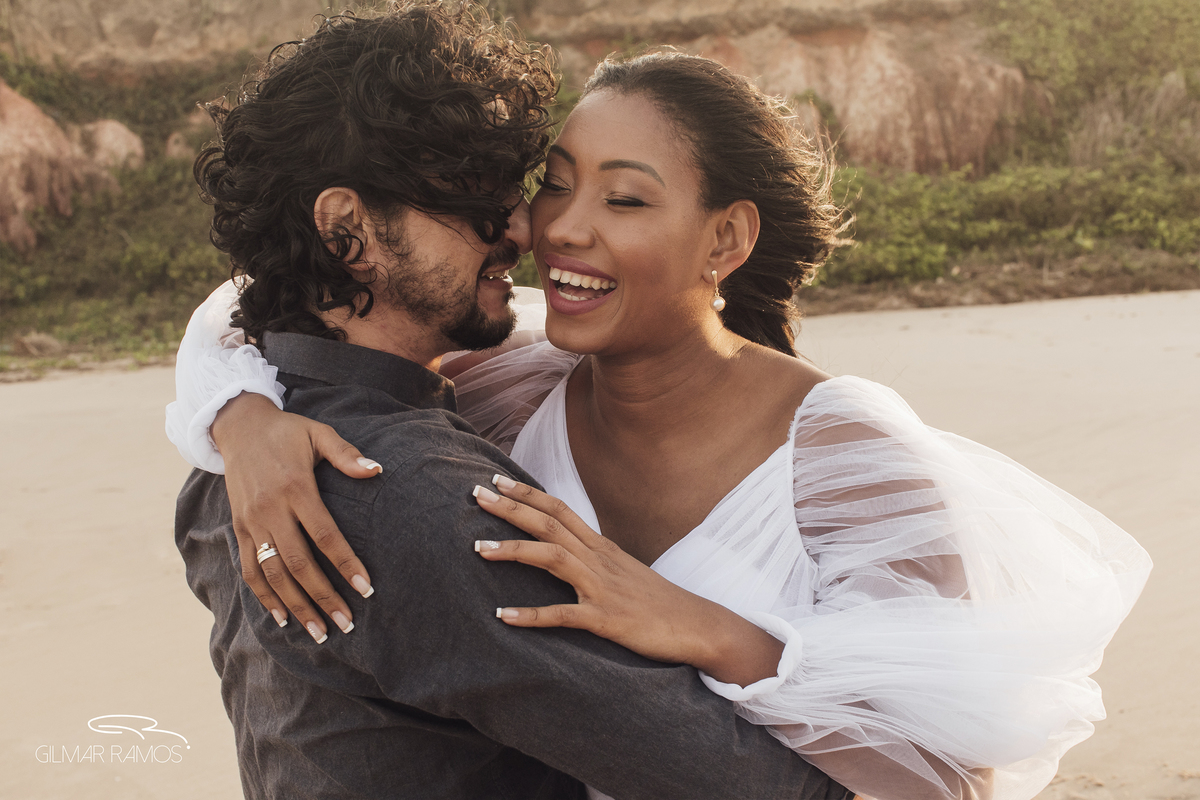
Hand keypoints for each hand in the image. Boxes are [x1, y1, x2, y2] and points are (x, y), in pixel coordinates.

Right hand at [213, 392, 380, 642]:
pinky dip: (264, 596)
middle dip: (323, 597)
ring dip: (296, 606)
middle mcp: (271, 510)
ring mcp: (251, 522)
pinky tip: (282, 617)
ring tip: (319, 631)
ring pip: (273, 574)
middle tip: (346, 624)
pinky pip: (249, 569)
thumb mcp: (318, 433)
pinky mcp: (239, 529)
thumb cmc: (287, 432)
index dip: (346, 563)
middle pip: (299, 563)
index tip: (367, 588)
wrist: (237, 426)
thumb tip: (377, 470)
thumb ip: (347, 454)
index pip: (325, 535)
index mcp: (295, 488)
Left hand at [472, 476, 784, 685]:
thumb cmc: (657, 601)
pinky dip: (531, 615)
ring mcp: (602, 588)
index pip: (559, 509)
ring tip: (477, 548)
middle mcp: (599, 560)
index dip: (526, 493)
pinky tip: (503, 615)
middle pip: (549, 523)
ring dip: (513, 550)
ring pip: (552, 558)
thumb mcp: (623, 570)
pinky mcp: (606, 619)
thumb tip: (566, 548)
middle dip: (510, 508)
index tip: (496, 480)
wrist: (697, 625)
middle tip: (476, 494)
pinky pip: (563, 615)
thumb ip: (594, 557)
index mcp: (601, 547)